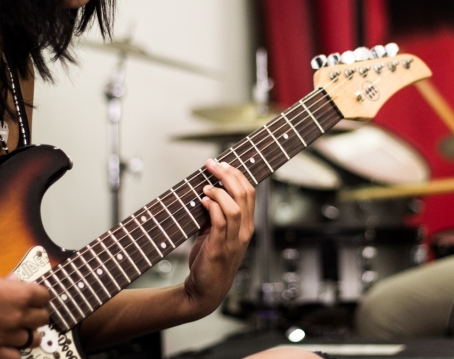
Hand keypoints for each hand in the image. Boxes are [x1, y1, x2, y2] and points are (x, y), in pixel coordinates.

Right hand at [0, 255, 49, 358]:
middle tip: (22, 313)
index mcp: (21, 294)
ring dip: (26, 334)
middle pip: (42, 319)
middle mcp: (17, 316)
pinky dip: (13, 352)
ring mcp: (4, 336)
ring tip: (14, 329)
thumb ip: (8, 285)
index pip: (45, 297)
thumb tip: (15, 285)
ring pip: (32, 339)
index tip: (31, 298)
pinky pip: (14, 358)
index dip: (38, 297)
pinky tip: (6, 346)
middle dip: (33, 315)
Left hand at [183, 159, 254, 316]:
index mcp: (246, 225)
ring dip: (219, 192)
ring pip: (235, 207)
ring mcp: (234, 240)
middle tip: (212, 164)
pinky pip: (220, 223)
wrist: (204, 291)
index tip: (221, 162)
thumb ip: (214, 214)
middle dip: (228, 174)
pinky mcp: (220, 249)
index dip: (237, 173)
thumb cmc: (209, 261)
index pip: (250, 191)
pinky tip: (203, 201)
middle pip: (245, 194)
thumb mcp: (215, 233)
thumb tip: (205, 190)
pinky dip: (213, 208)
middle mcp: (244, 231)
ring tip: (206, 187)